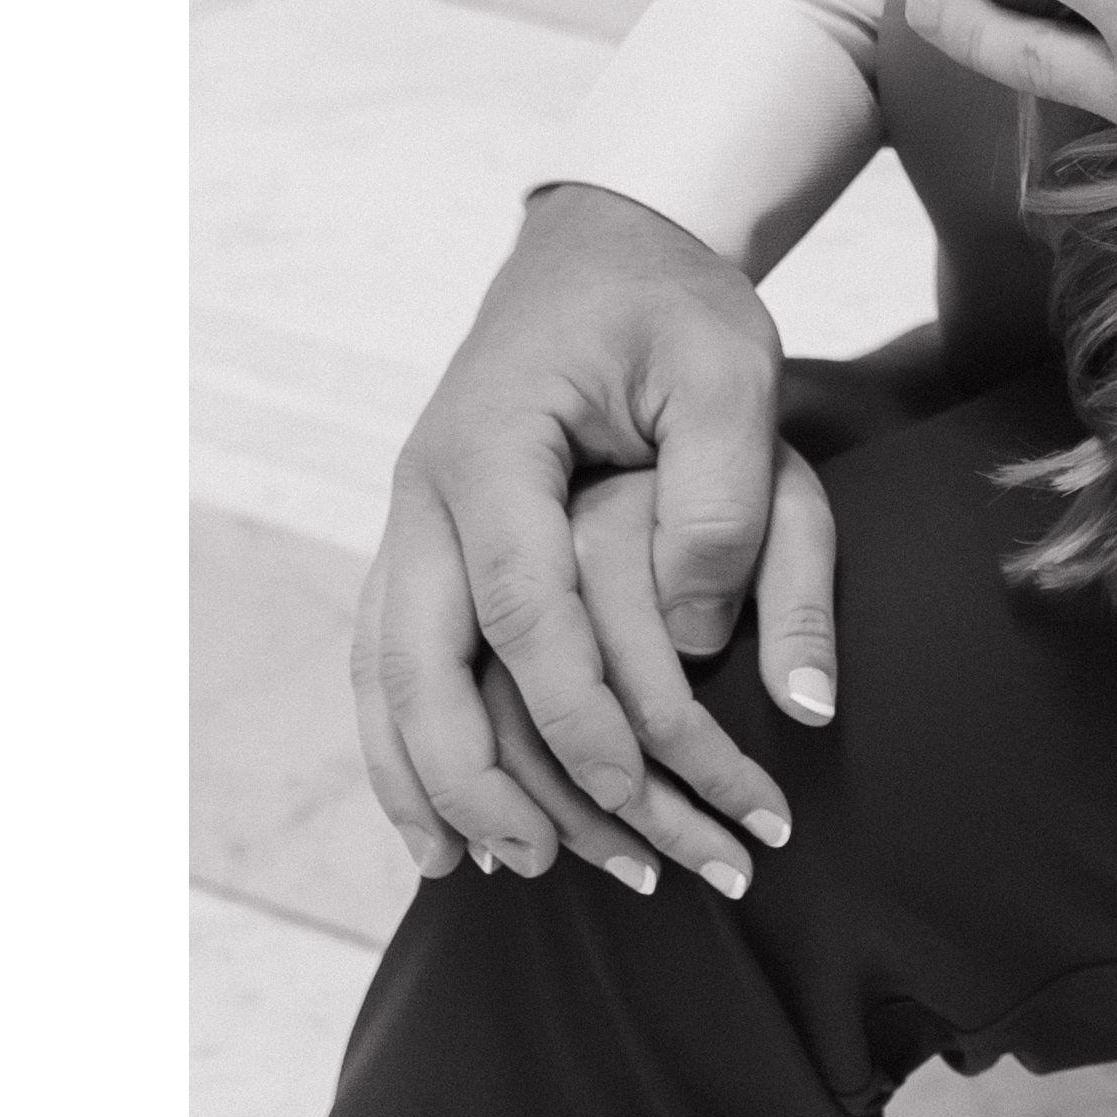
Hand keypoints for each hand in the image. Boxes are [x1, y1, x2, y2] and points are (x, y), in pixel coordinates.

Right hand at [352, 182, 836, 891]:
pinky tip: (439, 823)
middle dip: (478, 777)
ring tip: (485, 872)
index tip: (635, 787)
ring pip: (385, 675)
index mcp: (492, 446)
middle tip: (553, 864)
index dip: (574, 709)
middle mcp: (427, 492)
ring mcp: (412, 519)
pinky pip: (391, 662)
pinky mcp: (425, 543)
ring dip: (427, 780)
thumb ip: (723, 495)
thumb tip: (697, 643)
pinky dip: (404, 746)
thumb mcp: (731, 367)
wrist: (604, 244)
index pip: (523, 607)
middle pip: (419, 662)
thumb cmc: (676, 306)